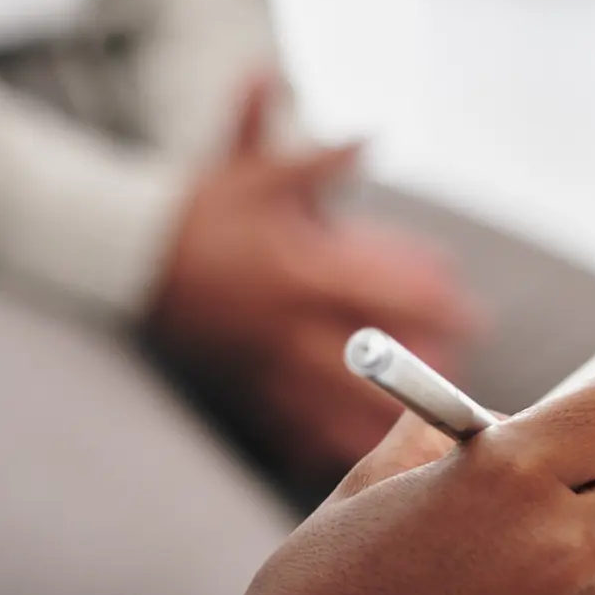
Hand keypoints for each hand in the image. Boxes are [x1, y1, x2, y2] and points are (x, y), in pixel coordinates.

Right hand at [146, 73, 487, 482]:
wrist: (122, 255)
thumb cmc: (200, 209)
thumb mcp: (257, 171)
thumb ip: (320, 158)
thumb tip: (375, 133)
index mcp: (298, 271)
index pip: (385, 294)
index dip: (437, 305)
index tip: (472, 316)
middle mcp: (285, 326)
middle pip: (372, 366)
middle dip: (424, 377)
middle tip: (466, 380)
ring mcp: (262, 365)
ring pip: (335, 411)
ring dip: (383, 426)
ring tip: (428, 435)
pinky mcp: (239, 387)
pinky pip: (288, 430)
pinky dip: (322, 447)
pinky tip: (357, 461)